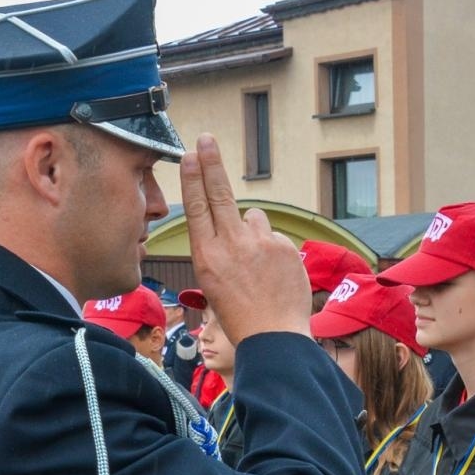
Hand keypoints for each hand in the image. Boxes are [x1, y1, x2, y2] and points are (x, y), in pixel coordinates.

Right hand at [179, 133, 310, 343]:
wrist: (273, 336)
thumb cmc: (240, 314)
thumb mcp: (213, 283)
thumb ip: (221, 248)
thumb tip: (239, 221)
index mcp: (207, 255)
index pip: (197, 207)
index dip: (193, 178)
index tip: (190, 154)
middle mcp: (231, 244)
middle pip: (220, 193)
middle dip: (211, 163)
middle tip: (206, 139)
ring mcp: (260, 243)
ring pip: (254, 218)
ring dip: (254, 232)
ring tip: (257, 266)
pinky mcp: (285, 246)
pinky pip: (275, 237)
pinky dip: (274, 250)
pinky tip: (274, 274)